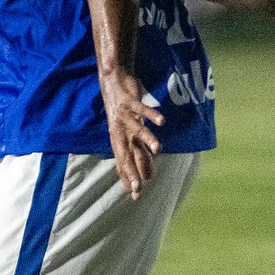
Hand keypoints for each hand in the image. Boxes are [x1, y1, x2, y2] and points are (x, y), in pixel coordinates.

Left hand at [101, 68, 164, 198]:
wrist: (112, 79)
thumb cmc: (122, 108)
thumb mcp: (128, 130)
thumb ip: (137, 149)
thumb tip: (147, 167)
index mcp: (117, 138)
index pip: (122, 162)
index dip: (127, 178)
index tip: (135, 196)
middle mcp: (118, 130)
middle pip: (125, 152)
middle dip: (132, 170)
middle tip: (139, 187)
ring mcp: (123, 116)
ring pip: (135, 131)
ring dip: (147, 140)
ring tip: (159, 150)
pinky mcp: (128, 101)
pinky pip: (141, 109)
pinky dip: (151, 114)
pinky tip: (161, 121)